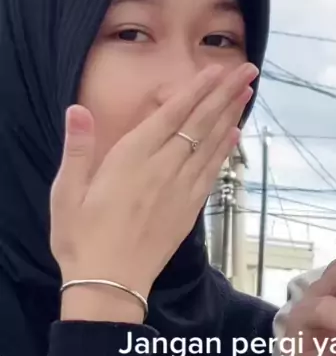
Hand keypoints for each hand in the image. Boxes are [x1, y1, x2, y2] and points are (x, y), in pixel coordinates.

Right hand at [50, 62, 257, 316]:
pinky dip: (225, 150)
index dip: (196, 89)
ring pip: (211, 144)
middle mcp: (162, 169)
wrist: (109, 285)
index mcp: (131, 158)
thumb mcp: (67, 192)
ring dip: (231, 114)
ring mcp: (180, 189)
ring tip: (248, 91)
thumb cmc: (82, 238)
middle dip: (224, 94)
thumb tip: (77, 109)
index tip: (216, 69)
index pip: (171, 115)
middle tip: (248, 70)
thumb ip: (78, 148)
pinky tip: (234, 133)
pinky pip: (212, 171)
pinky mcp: (189, 209)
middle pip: (200, 123)